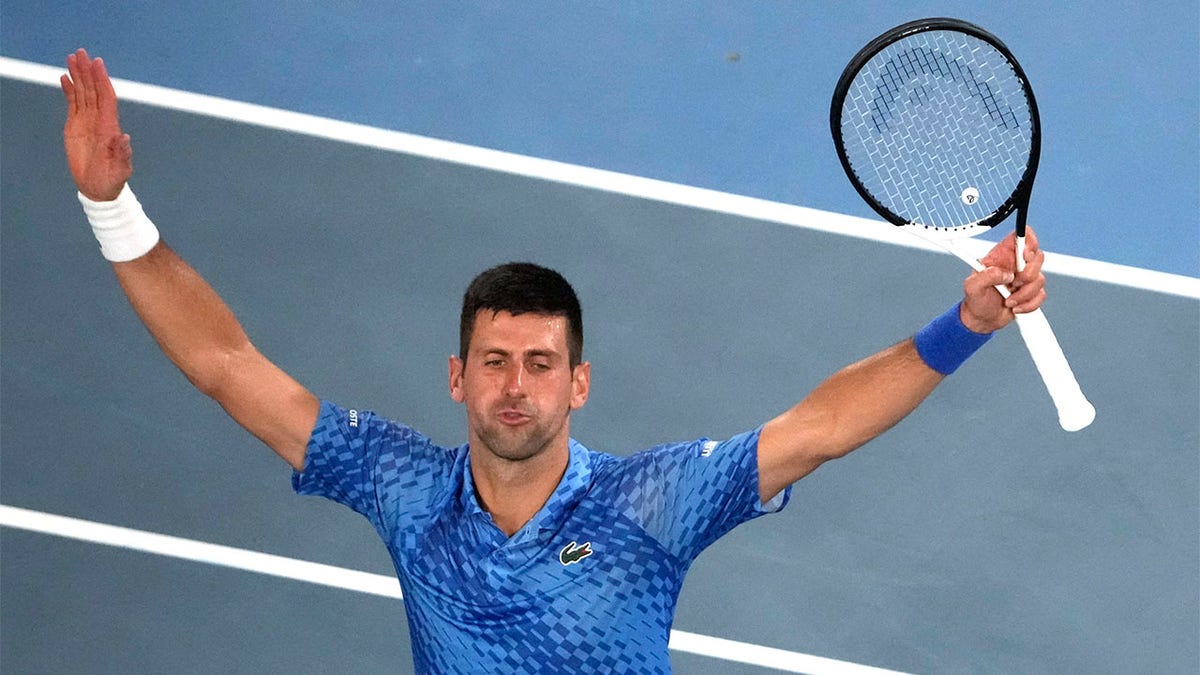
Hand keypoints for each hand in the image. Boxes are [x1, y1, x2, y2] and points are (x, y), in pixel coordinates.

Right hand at [61, 49, 130, 200]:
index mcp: (110, 126)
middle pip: (93, 90)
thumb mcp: (121, 169)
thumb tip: (124, 138)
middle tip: (81, 52)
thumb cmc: (113, 180)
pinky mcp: (75, 127)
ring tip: (72, 58)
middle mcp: (99, 120)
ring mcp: (87, 122)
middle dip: (88, 71)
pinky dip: (69, 90)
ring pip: (83, 93)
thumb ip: (122, 154)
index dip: (102, 80)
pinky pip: (73, 104)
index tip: (98, 63)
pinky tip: (65, 78)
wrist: (99, 188)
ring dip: (78, 76)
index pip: (106, 97)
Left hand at [960, 228, 1046, 332]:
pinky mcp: (1032, 292)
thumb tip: (1005, 274)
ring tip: (1008, 300)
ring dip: (1024, 294)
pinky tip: (1014, 306)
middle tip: (1012, 284)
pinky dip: (1028, 305)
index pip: (1022, 235)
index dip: (1029, 241)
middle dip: (1027, 275)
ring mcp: (1025, 278)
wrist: (982, 320)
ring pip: (1040, 279)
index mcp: (1002, 255)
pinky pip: (1041, 295)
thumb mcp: (972, 287)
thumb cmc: (976, 300)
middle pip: (1038, 257)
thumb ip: (986, 275)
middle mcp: (1016, 263)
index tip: (1025, 257)